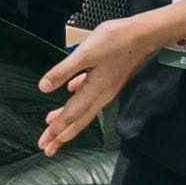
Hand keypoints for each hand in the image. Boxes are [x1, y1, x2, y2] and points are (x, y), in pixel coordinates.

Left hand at [33, 13, 161, 153]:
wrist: (142, 35)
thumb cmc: (115, 41)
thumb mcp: (84, 54)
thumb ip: (63, 71)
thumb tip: (43, 88)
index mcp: (93, 91)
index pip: (70, 116)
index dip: (56, 131)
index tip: (44, 145)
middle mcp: (100, 95)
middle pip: (77, 121)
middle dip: (61, 136)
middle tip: (48, 149)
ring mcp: (105, 89)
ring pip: (83, 111)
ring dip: (68, 122)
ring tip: (54, 129)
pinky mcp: (108, 81)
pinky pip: (89, 97)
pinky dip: (77, 101)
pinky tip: (69, 93)